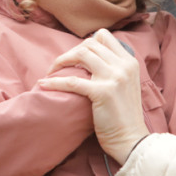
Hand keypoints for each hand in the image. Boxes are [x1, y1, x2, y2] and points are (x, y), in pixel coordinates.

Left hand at [38, 28, 149, 163]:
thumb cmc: (124, 115)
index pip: (104, 36)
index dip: (85, 43)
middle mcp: (123, 66)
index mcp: (130, 62)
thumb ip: (114, 69)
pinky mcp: (102, 93)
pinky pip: (72, 81)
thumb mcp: (127, 84)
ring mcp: (114, 78)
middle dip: (71, 52)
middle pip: (90, 43)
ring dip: (62, 61)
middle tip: (60, 66)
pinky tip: (44, 85)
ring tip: (52, 71)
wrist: (131, 139)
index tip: (76, 57)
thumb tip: (89, 57)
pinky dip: (54, 82)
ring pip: (81, 54)